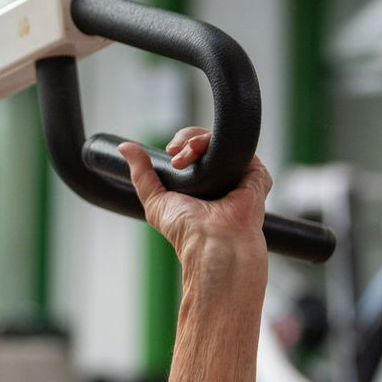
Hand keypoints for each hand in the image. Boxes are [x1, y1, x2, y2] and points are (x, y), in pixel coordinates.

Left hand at [119, 128, 270, 265]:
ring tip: (190, 153)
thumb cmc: (186, 231)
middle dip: (188, 138)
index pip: (191, 150)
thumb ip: (141, 174)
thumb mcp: (155, 200)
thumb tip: (125, 147)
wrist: (213, 242)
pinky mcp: (256, 175)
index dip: (180, 143)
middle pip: (206, 141)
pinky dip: (225, 143)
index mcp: (198, 184)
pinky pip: (243, 148)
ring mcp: (238, 176)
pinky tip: (210, 152)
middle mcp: (218, 179)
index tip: (170, 152)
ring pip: (223, 141)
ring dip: (202, 139)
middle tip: (177, 152)